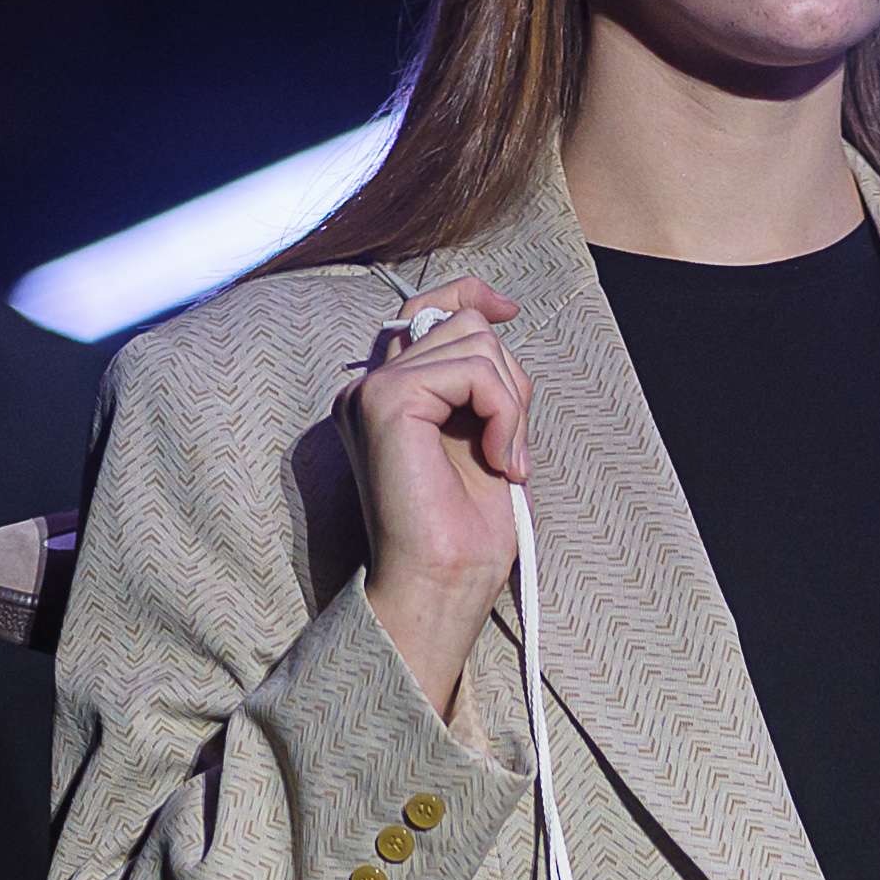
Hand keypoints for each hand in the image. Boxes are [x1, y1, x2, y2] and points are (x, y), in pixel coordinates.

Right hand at [343, 275, 529, 717]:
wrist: (441, 584)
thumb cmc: (464, 531)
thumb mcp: (482, 434)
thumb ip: (477, 381)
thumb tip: (494, 317)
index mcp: (386, 396)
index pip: (424, 310)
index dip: (469, 294)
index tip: (510, 309)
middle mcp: (368, 387)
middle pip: (463, 324)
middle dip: (508, 379)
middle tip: (510, 447)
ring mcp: (372, 390)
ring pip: (474, 340)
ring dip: (510, 402)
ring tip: (505, 459)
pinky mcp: (387, 400)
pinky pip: (472, 369)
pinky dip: (503, 411)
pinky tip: (498, 459)